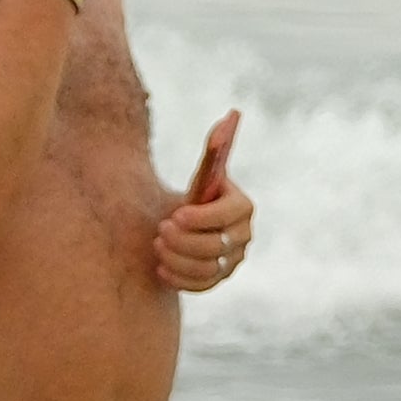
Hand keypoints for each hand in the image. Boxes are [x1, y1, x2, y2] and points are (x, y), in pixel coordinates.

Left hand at [151, 110, 250, 291]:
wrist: (183, 230)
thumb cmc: (192, 198)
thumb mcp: (201, 177)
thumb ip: (215, 150)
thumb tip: (232, 114)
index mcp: (243, 208)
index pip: (230, 215)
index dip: (204, 218)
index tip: (175, 213)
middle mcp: (243, 237)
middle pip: (218, 245)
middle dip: (184, 240)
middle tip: (159, 229)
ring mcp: (233, 262)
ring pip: (208, 268)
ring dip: (177, 257)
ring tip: (157, 244)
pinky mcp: (218, 281)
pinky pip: (201, 286)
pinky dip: (178, 278)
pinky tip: (160, 266)